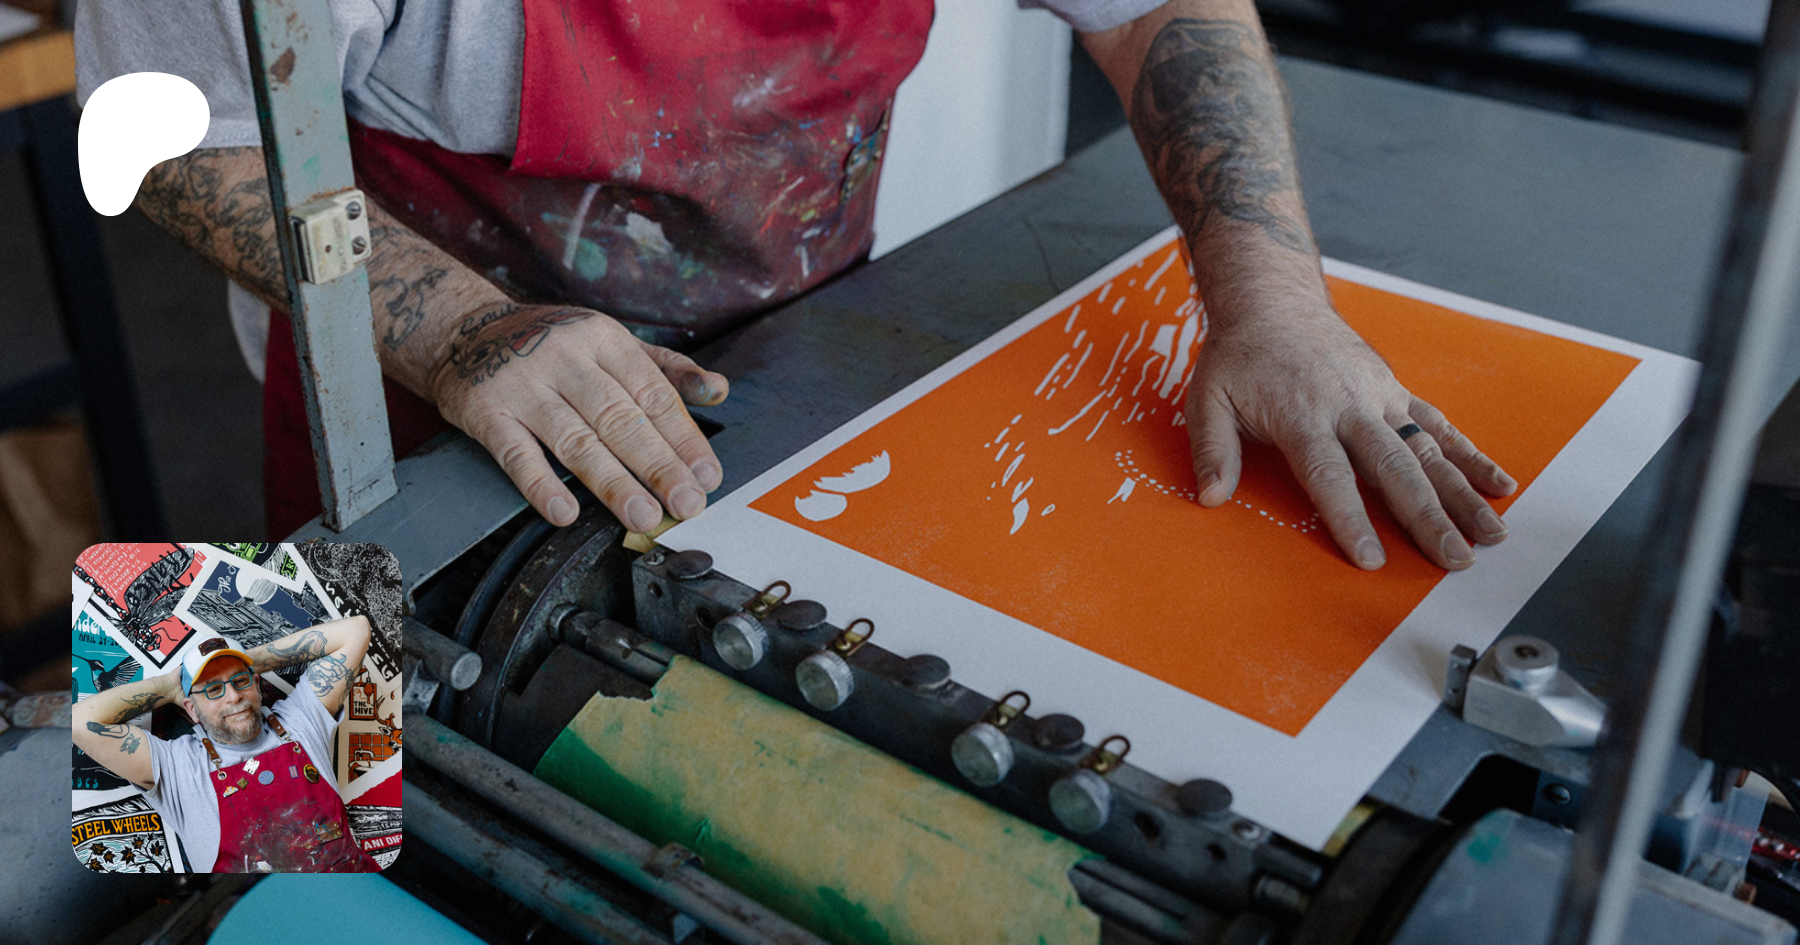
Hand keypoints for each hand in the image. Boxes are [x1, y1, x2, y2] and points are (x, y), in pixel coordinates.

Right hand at [429, 301, 728, 530]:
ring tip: (642, 515)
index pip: (652, 394)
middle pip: (619, 418)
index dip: (683, 438)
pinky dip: (540, 485)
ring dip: (611, 482)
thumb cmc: (551, 345)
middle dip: (657, 466)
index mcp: (603, 338)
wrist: (463, 330)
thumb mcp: (609, 343)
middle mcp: (565, 356)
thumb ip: (666, 370)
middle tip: (686, 504)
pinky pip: (515, 453)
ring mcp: (522, 384)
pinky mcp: (484, 410)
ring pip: (574, 439)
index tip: (706, 476)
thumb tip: (719, 390)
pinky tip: (564, 512)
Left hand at [1185, 305, 1515, 569]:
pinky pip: (1438, 424)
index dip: (1350, 518)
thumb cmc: (1240, 356)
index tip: (1372, 559)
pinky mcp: (1395, 389)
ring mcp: (1379, 396)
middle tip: (1455, 560)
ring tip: (1491, 534)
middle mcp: (1349, 405)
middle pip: (1394, 468)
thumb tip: (1211, 497)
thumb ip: (1212, 449)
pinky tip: (1499, 484)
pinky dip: (1470, 455)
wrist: (1273, 300)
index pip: (1330, 474)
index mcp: (1302, 413)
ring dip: (1462, 494)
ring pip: (1428, 450)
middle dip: (1428, 517)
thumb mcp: (1207, 398)